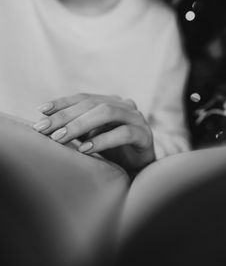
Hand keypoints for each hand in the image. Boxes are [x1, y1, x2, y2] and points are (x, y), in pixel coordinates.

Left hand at [34, 94, 155, 173]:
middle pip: (92, 104)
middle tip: (44, 128)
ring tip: (59, 138)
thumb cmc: (113, 150)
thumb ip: (77, 127)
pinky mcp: (145, 135)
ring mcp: (136, 118)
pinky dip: (102, 140)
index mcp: (111, 102)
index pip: (83, 98)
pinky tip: (85, 149)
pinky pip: (123, 133)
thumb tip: (46, 123)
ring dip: (79, 125)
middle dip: (65, 116)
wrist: (140, 167)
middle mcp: (124, 106)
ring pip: (106, 113)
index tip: (41, 111)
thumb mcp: (92, 136)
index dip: (62, 103)